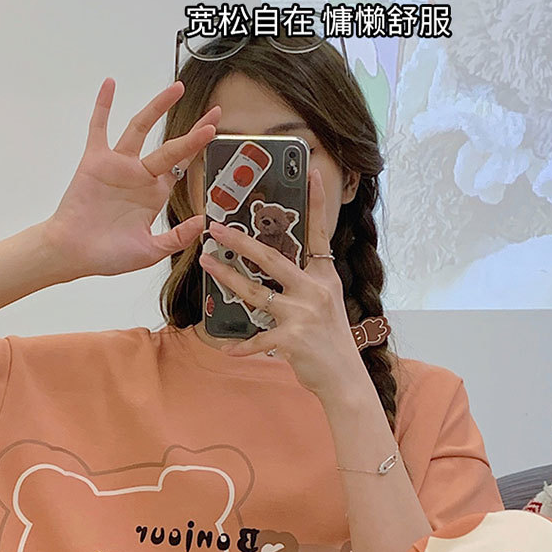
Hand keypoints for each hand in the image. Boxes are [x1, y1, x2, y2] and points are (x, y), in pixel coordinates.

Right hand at [43, 78, 219, 279]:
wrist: (73, 253)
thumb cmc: (108, 255)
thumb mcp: (150, 251)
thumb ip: (177, 238)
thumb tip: (202, 223)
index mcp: (154, 195)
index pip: (182, 167)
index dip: (199, 150)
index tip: (215, 132)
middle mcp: (139, 176)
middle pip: (171, 146)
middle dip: (193, 130)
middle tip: (214, 113)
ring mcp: (118, 165)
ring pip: (140, 129)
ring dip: (158, 108)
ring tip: (176, 90)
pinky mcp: (95, 161)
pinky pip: (99, 127)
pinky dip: (103, 105)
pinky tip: (110, 84)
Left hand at [199, 167, 362, 397]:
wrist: (345, 378)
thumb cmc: (332, 341)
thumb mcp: (327, 304)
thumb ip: (305, 284)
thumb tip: (274, 268)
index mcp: (324, 278)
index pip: (319, 233)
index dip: (316, 202)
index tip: (311, 172)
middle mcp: (314, 291)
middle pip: (271, 258)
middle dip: (240, 241)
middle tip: (216, 227)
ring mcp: (303, 314)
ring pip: (255, 292)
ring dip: (227, 277)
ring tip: (206, 262)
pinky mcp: (292, 339)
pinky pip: (258, 340)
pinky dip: (241, 347)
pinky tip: (225, 349)